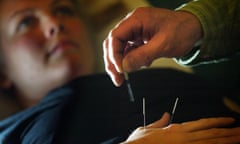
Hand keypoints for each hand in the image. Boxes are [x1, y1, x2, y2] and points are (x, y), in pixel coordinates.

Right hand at [103, 7, 201, 85]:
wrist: (195, 28)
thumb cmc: (182, 31)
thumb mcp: (163, 45)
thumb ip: (142, 56)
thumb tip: (124, 67)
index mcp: (137, 19)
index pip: (116, 36)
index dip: (114, 54)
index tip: (120, 69)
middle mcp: (133, 23)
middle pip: (114, 43)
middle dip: (113, 62)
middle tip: (117, 78)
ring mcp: (136, 31)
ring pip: (120, 48)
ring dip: (121, 63)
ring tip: (125, 77)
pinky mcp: (140, 38)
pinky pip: (130, 50)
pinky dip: (131, 60)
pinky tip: (140, 65)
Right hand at [121, 113, 239, 143]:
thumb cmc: (138, 142)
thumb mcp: (147, 129)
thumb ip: (159, 122)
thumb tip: (166, 115)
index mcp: (176, 129)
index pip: (202, 124)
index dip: (218, 122)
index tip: (230, 120)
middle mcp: (184, 137)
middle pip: (212, 133)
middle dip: (230, 132)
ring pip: (212, 142)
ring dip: (228, 140)